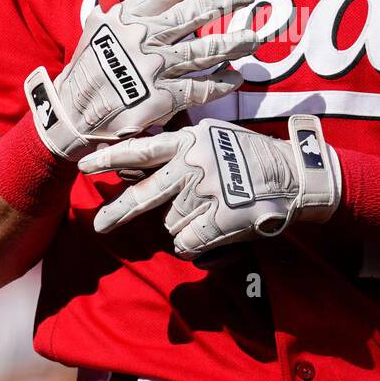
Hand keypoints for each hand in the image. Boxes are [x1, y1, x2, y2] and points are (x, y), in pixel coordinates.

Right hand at [24, 0, 258, 160]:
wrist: (72, 114)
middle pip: (198, 12)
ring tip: (254, 38)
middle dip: (228, 0)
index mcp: (129, 17)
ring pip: (207, 50)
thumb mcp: (100, 25)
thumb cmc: (87, 69)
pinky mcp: (164, 98)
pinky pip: (203, 87)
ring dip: (235, 42)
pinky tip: (236, 77)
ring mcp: (156, 68)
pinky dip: (223, 82)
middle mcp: (146, 38)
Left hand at [77, 114, 341, 260]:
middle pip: (144, 193)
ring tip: (214, 210)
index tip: (85, 164)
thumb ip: (181, 149)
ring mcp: (205, 190)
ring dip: (187, 223)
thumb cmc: (253, 157)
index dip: (111, 158)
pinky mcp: (219, 216)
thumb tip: (141, 166)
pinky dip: (197, 242)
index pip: (141, 149)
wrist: (294, 174)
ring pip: (172, 221)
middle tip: (99, 225)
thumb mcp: (215, 138)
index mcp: (189, 140)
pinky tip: (215, 229)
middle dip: (119, 212)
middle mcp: (192, 163)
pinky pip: (189, 241)